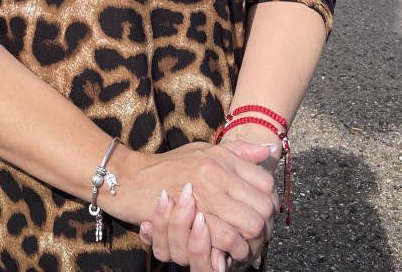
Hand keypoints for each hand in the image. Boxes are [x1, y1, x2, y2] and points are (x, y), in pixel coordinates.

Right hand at [115, 140, 277, 264]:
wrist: (131, 179)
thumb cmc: (167, 166)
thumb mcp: (202, 151)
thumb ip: (235, 152)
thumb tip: (268, 151)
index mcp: (221, 158)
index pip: (265, 181)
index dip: (270, 201)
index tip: (264, 212)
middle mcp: (217, 173)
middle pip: (264, 205)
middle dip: (267, 224)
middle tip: (260, 234)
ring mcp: (206, 194)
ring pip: (251, 223)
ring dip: (253, 239)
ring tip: (248, 244)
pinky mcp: (194, 217)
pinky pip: (228, 237)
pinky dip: (234, 248)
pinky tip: (231, 250)